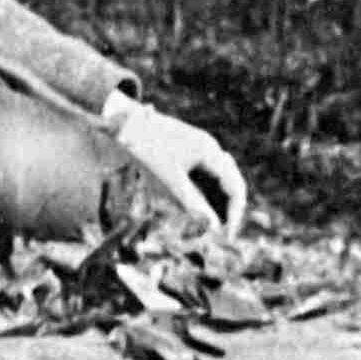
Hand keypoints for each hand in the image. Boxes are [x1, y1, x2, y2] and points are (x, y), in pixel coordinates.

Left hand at [108, 99, 248, 236]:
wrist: (125, 123)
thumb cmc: (146, 150)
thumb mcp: (169, 180)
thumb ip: (192, 202)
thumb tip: (214, 226)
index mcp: (209, 151)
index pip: (234, 186)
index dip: (235, 213)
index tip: (227, 236)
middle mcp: (209, 148)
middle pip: (230, 182)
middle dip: (229, 208)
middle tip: (222, 234)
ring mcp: (200, 149)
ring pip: (218, 180)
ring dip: (218, 202)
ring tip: (211, 227)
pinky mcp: (188, 152)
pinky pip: (205, 176)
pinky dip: (206, 193)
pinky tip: (199, 209)